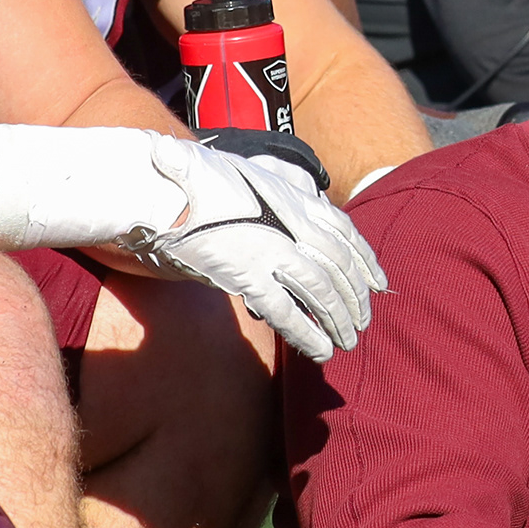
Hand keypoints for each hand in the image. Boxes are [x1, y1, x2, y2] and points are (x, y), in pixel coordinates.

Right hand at [126, 135, 385, 360]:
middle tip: (363, 322)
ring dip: (338, 319)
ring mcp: (268, 247)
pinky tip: (320, 352)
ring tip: (348, 342)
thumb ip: (264, 195)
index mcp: (289, 193)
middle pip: (338, 264)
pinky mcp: (244, 273)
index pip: (342, 228)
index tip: (378, 283)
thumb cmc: (185, 179)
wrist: (150, 183)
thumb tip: (285, 213)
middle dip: (355, 296)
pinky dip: (307, 333)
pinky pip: (286, 311)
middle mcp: (287, 219)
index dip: (365, 258)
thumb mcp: (237, 175)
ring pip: (321, 290)